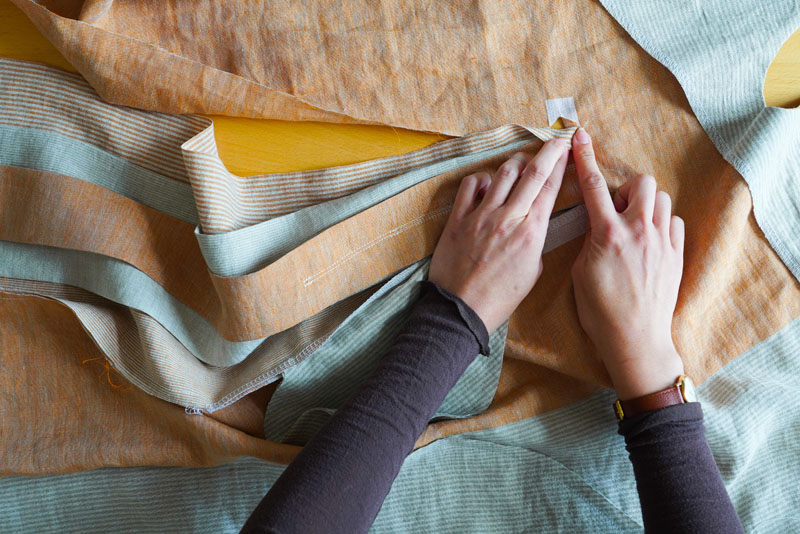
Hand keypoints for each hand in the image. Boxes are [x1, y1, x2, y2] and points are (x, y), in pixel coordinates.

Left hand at [429, 139, 568, 332]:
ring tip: (520, 163)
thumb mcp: (532, 272)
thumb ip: (536, 242)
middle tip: (554, 142)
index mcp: (531, 232)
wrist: (462, 310)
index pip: (550, 187)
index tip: (566, 149)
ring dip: (514, 163)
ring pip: (502, 173)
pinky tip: (486, 185)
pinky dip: (482, 179)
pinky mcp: (458, 219)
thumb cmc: (500, 297)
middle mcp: (508, 218)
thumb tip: (533, 224)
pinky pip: (470, 185)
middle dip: (547, 152)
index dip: (560, 163)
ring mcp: (481, 216)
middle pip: (531, 172)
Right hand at [570, 128, 684, 399]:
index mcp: (607, 234)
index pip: (594, 185)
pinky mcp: (676, 256)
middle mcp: (638, 231)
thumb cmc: (600, 312)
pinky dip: (661, 224)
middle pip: (641, 183)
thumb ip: (589, 241)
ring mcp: (662, 242)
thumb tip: (596, 226)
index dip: (585, 157)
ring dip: (645, 204)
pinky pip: (673, 223)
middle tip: (615, 208)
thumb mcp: (580, 272)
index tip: (579, 137)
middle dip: (627, 188)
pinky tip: (649, 242)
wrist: (634, 340)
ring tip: (632, 225)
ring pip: (661, 200)